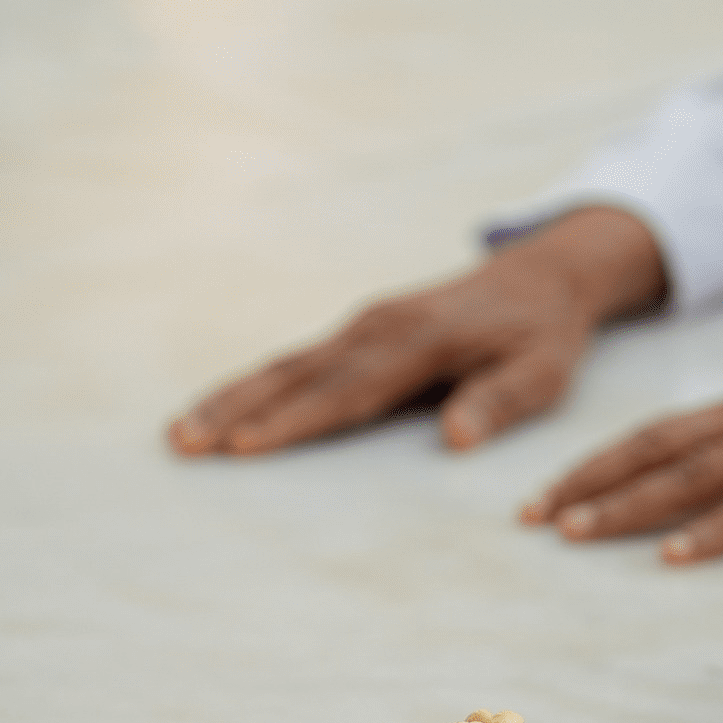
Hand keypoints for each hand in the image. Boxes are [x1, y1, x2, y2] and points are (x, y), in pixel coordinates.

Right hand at [168, 207, 664, 457]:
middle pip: (295, 375)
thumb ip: (501, 402)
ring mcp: (361, 327)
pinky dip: (252, 387)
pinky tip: (219, 411)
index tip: (245, 445)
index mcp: (417, 343)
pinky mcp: (357, 333)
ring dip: (229, 398)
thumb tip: (456, 437)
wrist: (541, 277)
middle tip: (181, 442)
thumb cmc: (543, 335)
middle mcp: (377, 329)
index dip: (294, 421)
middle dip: (235, 409)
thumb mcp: (543, 373)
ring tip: (179, 433)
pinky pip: (296, 362)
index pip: (346, 392)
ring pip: (284, 366)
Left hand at [520, 374, 722, 563]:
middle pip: (657, 453)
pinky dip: (716, 532)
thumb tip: (696, 496)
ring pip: (694, 478)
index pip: (654, 437)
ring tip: (578, 533)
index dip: (595, 465)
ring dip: (632, 507)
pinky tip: (675, 558)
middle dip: (591, 485)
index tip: (542, 498)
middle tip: (535, 519)